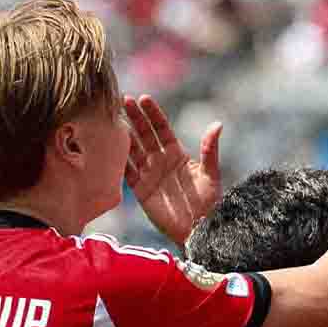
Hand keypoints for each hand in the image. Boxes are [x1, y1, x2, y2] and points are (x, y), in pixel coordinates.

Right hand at [124, 95, 223, 247]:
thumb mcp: (211, 173)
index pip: (162, 128)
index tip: (144, 98)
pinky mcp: (140, 189)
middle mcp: (160, 160)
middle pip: (144, 134)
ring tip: (112, 118)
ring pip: (132, 150)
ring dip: (123, 135)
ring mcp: (149, 174)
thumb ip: (210, 149)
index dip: (153, 113)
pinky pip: (126, 172)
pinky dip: (118, 160)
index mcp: (177, 154)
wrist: (199, 228)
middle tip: (124, 100)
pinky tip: (109, 147)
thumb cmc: (209, 201)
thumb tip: (218, 124)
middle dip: (135, 117)